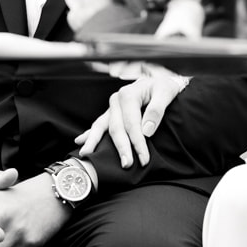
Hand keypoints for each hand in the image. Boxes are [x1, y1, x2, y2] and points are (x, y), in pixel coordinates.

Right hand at [75, 68, 189, 166]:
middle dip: (121, 148)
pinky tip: (80, 141)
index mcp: (128, 94)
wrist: (161, 81)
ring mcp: (112, 106)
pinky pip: (99, 124)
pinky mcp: (112, 112)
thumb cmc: (165, 87)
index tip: (144, 159)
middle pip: (116, 128)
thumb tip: (146, 131)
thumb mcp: (167, 92)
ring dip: (94, 141)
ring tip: (86, 154)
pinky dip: (90, 133)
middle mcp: (116, 100)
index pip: (132, 124)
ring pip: (101, 126)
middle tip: (126, 165)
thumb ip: (157, 110)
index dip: (138, 143)